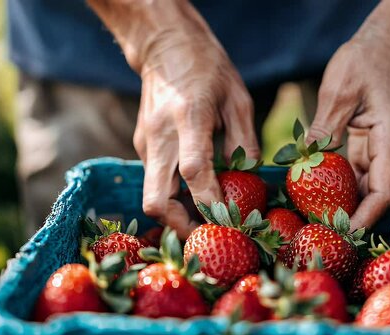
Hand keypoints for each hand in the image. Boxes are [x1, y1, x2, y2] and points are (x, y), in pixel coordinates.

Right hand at [88, 0, 258, 237]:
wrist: (165, 46)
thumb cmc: (207, 68)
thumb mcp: (238, 98)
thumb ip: (244, 142)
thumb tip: (248, 179)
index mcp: (189, 118)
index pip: (194, 171)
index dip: (210, 202)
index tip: (230, 219)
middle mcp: (160, 137)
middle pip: (156, 200)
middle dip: (180, 225)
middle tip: (207, 232)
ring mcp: (146, 143)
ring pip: (152, 196)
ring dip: (176, 213)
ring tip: (205, 215)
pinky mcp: (142, 146)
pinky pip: (155, 181)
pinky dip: (173, 194)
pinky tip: (194, 190)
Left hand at [307, 0, 389, 228]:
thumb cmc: (368, 59)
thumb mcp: (339, 92)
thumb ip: (324, 130)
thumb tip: (305, 162)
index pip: (385, 191)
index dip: (365, 218)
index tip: (343, 235)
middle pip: (378, 194)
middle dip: (352, 215)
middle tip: (319, 230)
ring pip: (370, 185)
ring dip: (347, 202)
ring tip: (316, 217)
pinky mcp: (379, 143)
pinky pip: (363, 171)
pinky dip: (345, 184)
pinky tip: (321, 192)